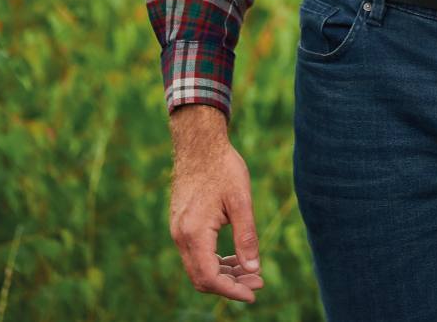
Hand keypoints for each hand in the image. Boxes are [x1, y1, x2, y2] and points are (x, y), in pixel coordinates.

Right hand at [168, 107, 264, 303]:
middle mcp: (180, 236)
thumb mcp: (241, 200)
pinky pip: (195, 254)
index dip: (232, 290)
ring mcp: (178, 230)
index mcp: (194, 233)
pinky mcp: (181, 224)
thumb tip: (254, 269)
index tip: (254, 293)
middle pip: (202, 277)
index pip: (210, 277)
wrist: (199, 143)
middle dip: (230, 284)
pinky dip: (214, 260)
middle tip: (258, 281)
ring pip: (198, 267)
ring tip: (250, 271)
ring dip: (223, 273)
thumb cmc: (223, 167)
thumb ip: (246, 237)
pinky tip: (234, 256)